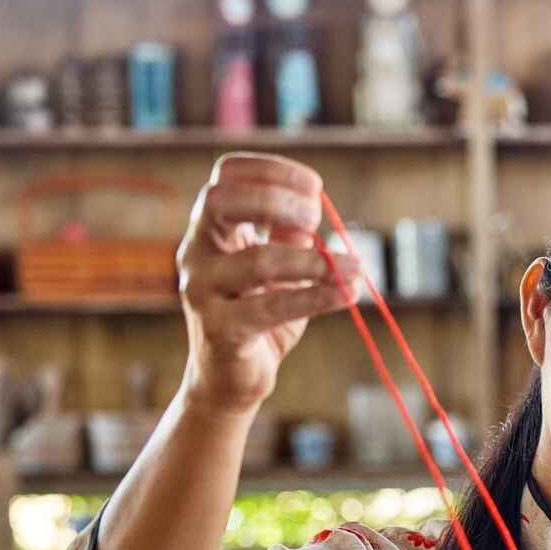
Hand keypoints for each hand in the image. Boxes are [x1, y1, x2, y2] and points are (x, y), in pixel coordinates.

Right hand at [176, 153, 360, 416]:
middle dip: (276, 199)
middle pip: (220, 201)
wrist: (230, 379)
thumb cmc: (258, 313)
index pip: (226, 175)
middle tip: (316, 218)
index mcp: (211, 228)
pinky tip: (348, 293)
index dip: (271, 170)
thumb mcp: (279, 266)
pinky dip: (316, 298)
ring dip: (314, 260)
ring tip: (354, 267)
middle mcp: (196, 252)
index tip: (314, 186)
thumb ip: (291, 234)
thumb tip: (317, 206)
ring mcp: (202, 291)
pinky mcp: (220, 330)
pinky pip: (271, 308)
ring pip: (257, 261)